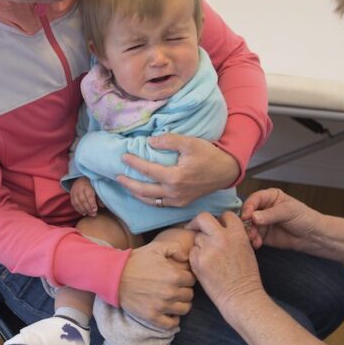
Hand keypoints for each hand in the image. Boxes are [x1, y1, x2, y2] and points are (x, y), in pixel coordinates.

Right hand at [70, 177, 98, 215]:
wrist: (80, 181)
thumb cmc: (91, 186)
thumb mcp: (96, 188)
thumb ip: (99, 197)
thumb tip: (102, 205)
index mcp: (86, 186)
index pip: (89, 196)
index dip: (92, 203)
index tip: (95, 210)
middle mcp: (79, 189)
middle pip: (83, 200)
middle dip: (88, 209)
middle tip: (94, 214)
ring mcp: (74, 193)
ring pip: (77, 203)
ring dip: (83, 210)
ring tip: (89, 214)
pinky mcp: (71, 196)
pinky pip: (74, 204)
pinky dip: (78, 210)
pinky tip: (84, 213)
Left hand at [116, 134, 239, 206]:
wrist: (226, 172)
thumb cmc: (209, 155)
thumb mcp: (190, 143)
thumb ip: (169, 140)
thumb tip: (150, 142)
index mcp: (175, 178)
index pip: (147, 171)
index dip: (133, 163)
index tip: (123, 157)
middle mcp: (174, 193)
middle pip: (143, 191)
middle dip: (128, 184)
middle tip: (117, 176)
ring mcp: (177, 201)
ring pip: (150, 201)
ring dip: (136, 194)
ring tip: (126, 185)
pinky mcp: (181, 203)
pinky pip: (160, 204)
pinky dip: (148, 199)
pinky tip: (142, 193)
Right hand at [118, 239, 195, 328]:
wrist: (114, 275)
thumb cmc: (135, 261)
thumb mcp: (156, 247)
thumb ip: (175, 248)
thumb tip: (186, 257)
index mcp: (174, 275)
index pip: (192, 279)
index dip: (186, 277)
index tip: (179, 276)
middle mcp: (171, 292)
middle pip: (190, 294)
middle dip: (184, 290)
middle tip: (175, 287)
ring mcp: (162, 306)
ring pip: (184, 309)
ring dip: (181, 304)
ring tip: (173, 299)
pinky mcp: (152, 316)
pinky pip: (171, 324)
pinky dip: (173, 319)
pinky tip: (169, 313)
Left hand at [187, 212, 264, 312]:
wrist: (240, 296)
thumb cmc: (246, 275)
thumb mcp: (247, 249)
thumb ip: (234, 236)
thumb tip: (221, 227)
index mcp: (237, 234)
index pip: (225, 214)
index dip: (221, 220)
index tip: (218, 225)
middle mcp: (221, 238)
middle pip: (203, 217)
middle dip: (199, 222)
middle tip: (196, 228)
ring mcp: (207, 249)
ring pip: (196, 237)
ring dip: (199, 243)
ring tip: (208, 256)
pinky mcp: (197, 261)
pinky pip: (191, 252)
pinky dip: (195, 256)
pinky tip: (204, 265)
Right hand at [239, 188, 322, 251]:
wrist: (312, 236)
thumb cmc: (304, 218)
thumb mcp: (288, 211)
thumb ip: (271, 214)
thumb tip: (253, 217)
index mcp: (269, 197)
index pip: (254, 199)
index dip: (248, 207)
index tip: (246, 216)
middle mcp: (263, 209)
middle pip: (247, 213)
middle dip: (246, 222)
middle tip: (249, 229)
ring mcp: (261, 222)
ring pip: (248, 226)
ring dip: (249, 233)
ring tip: (255, 238)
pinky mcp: (262, 235)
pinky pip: (252, 237)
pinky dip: (253, 240)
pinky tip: (257, 243)